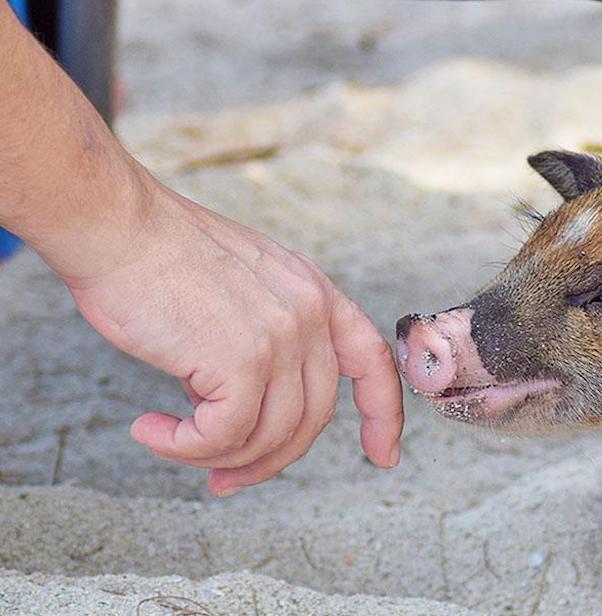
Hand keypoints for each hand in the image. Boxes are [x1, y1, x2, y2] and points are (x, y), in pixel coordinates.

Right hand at [62, 181, 403, 494]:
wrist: (116, 225)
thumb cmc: (159, 256)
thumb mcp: (241, 288)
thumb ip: (264, 340)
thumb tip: (248, 412)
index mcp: (315, 292)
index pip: (371, 359)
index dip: (384, 413)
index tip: (384, 455)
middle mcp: (310, 314)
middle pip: (312, 417)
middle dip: (268, 461)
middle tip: (221, 479)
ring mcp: (281, 338)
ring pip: (270, 436)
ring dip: (217, 456)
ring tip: (170, 441)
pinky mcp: (242, 361)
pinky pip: (225, 436)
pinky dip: (185, 448)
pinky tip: (150, 430)